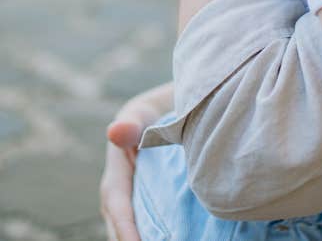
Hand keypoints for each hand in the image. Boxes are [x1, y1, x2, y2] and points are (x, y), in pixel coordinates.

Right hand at [100, 82, 172, 240]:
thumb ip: (130, 126)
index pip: (120, 213)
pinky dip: (159, 236)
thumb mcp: (137, 119)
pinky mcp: (143, 211)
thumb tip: (116, 131)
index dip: (129, 232)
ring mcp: (130, 210)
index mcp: (114, 185)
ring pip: (136, 234)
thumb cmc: (143, 120)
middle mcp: (118, 204)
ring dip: (151, 238)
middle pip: (124, 232)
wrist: (149, 122)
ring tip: (178, 239)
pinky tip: (182, 235)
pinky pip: (149, 230)